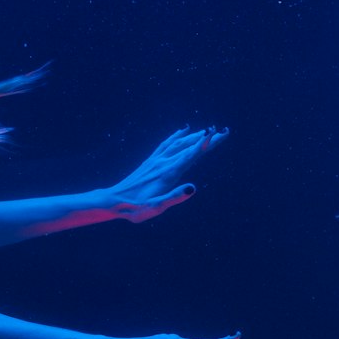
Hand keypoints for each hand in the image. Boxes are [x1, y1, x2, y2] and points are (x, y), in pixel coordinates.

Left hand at [107, 125, 227, 222]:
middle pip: (188, 147)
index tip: (219, 134)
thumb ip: (174, 197)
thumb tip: (193, 188)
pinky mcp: (150, 161)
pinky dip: (177, 135)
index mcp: (168, 173)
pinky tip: (183, 131)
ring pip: (178, 143)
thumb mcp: (156, 207)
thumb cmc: (135, 208)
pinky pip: (166, 144)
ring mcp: (156, 160)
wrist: (113, 201)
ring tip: (210, 130)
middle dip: (207, 138)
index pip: (191, 155)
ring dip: (195, 135)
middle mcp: (163, 163)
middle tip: (225, 131)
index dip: (206, 144)